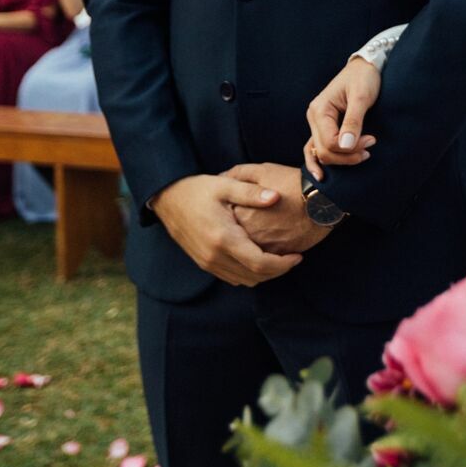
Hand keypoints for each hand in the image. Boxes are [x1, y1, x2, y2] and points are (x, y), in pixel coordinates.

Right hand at [151, 173, 302, 285]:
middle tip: (293, 257)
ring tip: (279, 258)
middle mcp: (214, 256)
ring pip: (244, 281)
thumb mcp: (225, 185)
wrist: (167, 199)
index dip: (282, 264)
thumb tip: (276, 197)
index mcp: (223, 238)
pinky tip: (259, 258)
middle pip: (254, 277)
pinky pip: (232, 277)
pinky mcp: (204, 263)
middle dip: (277, 271)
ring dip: (264, 274)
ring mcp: (207, 262)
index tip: (298, 256)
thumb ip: (251, 192)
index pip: (259, 263)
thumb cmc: (197, 190)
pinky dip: (249, 273)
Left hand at [226, 162, 333, 254]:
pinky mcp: (278, 255)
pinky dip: (264, 250)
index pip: (223, 216)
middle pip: (234, 235)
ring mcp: (264, 247)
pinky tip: (270, 237)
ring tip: (260, 228)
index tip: (238, 203)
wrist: (323, 201)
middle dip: (238, 227)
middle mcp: (249, 235)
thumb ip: (239, 174)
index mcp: (241, 213)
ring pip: (248, 249)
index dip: (229, 209)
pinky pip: (264, 257)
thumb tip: (221, 177)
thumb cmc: (293, 183)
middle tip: (252, 217)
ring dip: (249, 242)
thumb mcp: (263, 170)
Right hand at [305, 56, 379, 167]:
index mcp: (319, 110)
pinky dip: (319, 162)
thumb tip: (346, 145)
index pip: (329, 142)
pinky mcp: (323, 127)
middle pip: (324, 151)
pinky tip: (322, 176)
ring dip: (340, 160)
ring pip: (320, 153)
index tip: (372, 140)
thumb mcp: (361, 97)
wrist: (364, 67)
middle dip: (347, 156)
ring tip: (362, 157)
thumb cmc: (364, 78)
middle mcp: (313, 118)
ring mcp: (316, 124)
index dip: (350, 148)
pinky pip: (316, 149)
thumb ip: (353, 121)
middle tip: (370, 149)